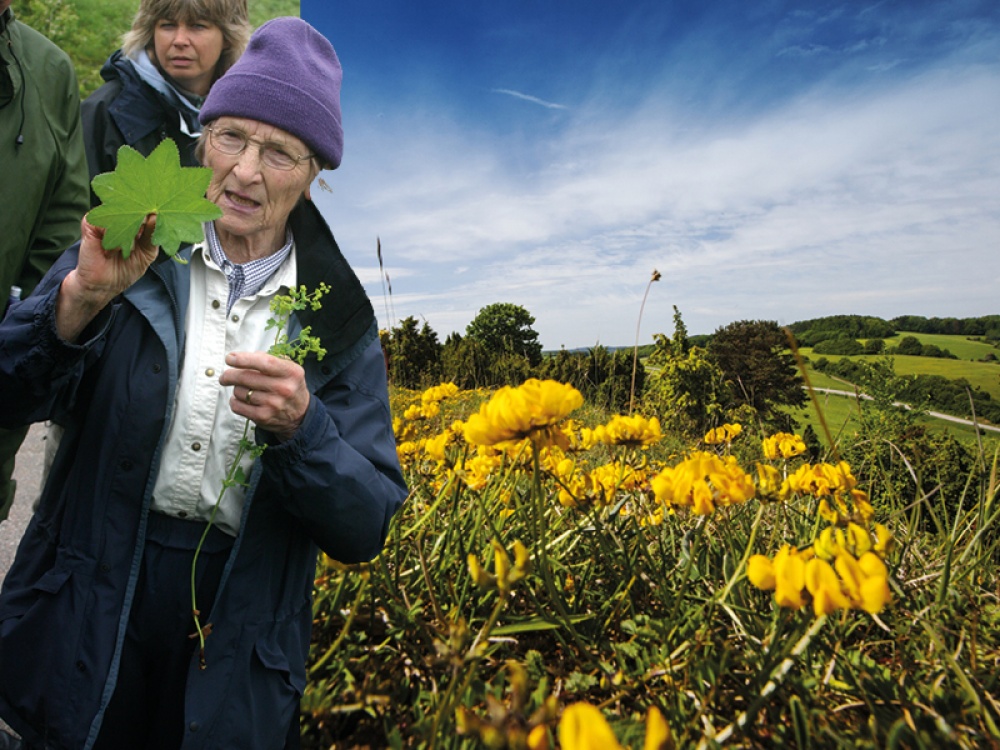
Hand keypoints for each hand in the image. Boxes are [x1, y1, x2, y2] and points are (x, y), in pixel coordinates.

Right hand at [56, 215, 158, 340]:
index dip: (154, 210)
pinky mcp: (90, 225)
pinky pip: (103, 219)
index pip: (145, 211)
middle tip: (152, 215)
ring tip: (128, 246)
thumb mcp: (146, 253)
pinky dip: (112, 233)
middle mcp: (120, 219)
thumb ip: (152, 235)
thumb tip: (155, 216)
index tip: (163, 209)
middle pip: (132, 206)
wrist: (102, 285)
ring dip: (128, 226)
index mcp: (136, 225)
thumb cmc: (125, 270)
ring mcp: (105, 221)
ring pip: (119, 211)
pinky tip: (114, 248)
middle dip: (143, 212)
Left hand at [220, 351, 310, 441]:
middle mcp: (283, 388)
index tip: (230, 358)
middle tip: (225, 376)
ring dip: (236, 388)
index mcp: (291, 372)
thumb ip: (269, 359)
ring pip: (239, 391)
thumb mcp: (289, 369)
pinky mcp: (263, 417)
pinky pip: (237, 406)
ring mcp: (273, 404)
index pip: (264, 363)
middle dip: (229, 375)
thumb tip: (245, 357)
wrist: (300, 415)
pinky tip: (240, 399)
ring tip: (243, 389)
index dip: (243, 359)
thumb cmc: (290, 387)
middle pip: (246, 377)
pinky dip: (234, 401)